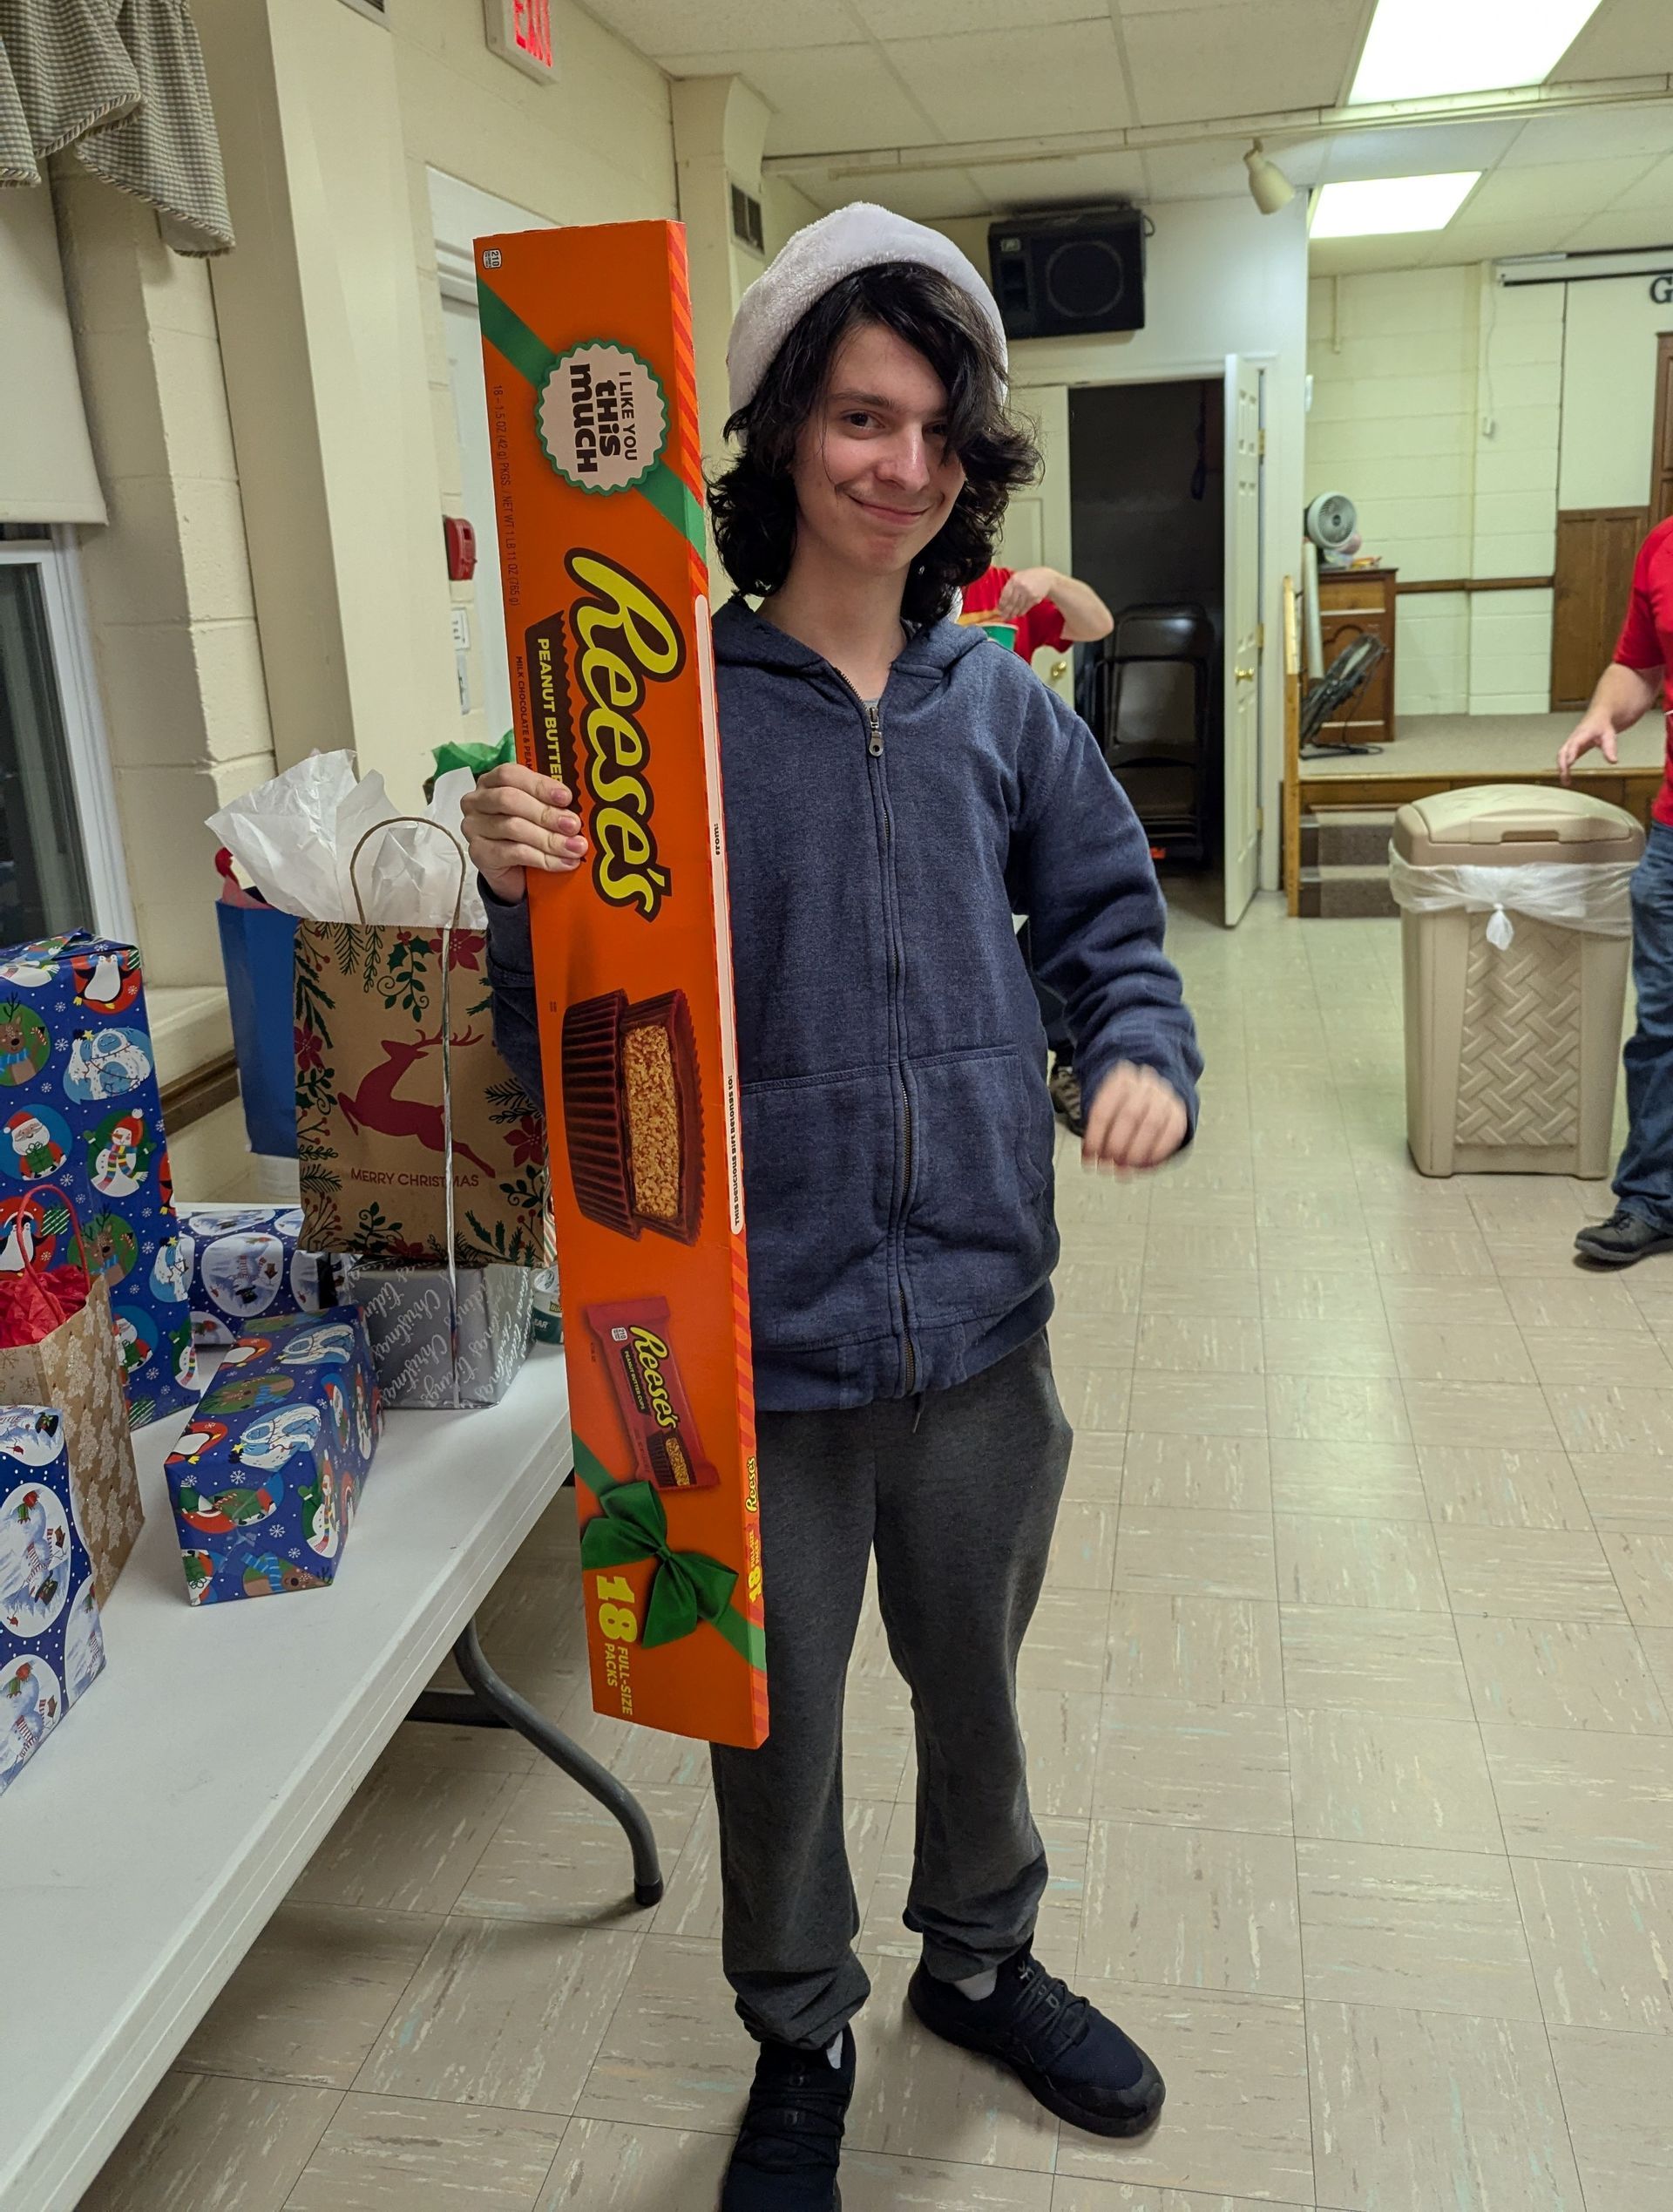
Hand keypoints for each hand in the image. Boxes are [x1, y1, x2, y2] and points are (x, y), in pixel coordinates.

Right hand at [460, 763, 585, 903]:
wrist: (515, 873)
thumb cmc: (528, 834)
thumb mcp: (539, 813)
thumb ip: (550, 803)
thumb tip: (575, 807)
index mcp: (492, 781)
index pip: (511, 775)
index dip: (540, 785)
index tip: (566, 797)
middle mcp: (477, 801)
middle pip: (510, 800)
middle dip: (546, 813)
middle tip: (573, 826)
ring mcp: (474, 827)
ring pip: (513, 827)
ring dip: (549, 839)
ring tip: (574, 848)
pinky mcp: (478, 853)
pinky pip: (513, 853)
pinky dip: (542, 858)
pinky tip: (563, 863)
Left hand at [995, 567, 1056, 621]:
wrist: (1046, 578)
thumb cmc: (1030, 577)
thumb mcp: (1018, 577)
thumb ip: (1010, 587)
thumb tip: (1002, 601)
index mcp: (1014, 580)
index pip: (1005, 595)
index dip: (1002, 604)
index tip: (999, 610)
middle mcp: (1020, 586)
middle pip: (1011, 602)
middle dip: (1006, 612)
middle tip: (1004, 617)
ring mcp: (1028, 592)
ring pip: (1018, 607)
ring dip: (1013, 614)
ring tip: (1010, 617)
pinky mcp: (1034, 598)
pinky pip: (1025, 608)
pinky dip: (1021, 612)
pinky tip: (1018, 614)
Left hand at [1082, 1062, 1188, 1174]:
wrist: (1152, 1094)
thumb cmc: (1122, 1107)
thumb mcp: (1106, 1109)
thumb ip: (1098, 1131)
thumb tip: (1093, 1157)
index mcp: (1120, 1080)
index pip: (1103, 1110)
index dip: (1095, 1137)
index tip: (1088, 1157)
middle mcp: (1144, 1085)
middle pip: (1129, 1116)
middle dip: (1117, 1145)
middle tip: (1109, 1164)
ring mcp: (1163, 1097)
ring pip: (1151, 1125)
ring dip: (1136, 1152)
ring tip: (1124, 1169)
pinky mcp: (1178, 1113)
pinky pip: (1170, 1134)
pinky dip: (1157, 1153)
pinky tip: (1144, 1165)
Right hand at [1557, 714, 1617, 784]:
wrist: (1599, 716)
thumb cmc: (1603, 725)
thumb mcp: (1609, 736)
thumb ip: (1610, 749)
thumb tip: (1613, 761)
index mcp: (1582, 734)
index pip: (1574, 744)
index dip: (1571, 754)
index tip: (1569, 764)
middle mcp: (1573, 739)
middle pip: (1563, 752)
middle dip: (1562, 765)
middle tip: (1565, 777)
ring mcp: (1571, 743)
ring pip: (1561, 756)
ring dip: (1561, 768)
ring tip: (1566, 781)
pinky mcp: (1572, 748)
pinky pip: (1564, 758)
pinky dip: (1564, 768)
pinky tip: (1567, 777)